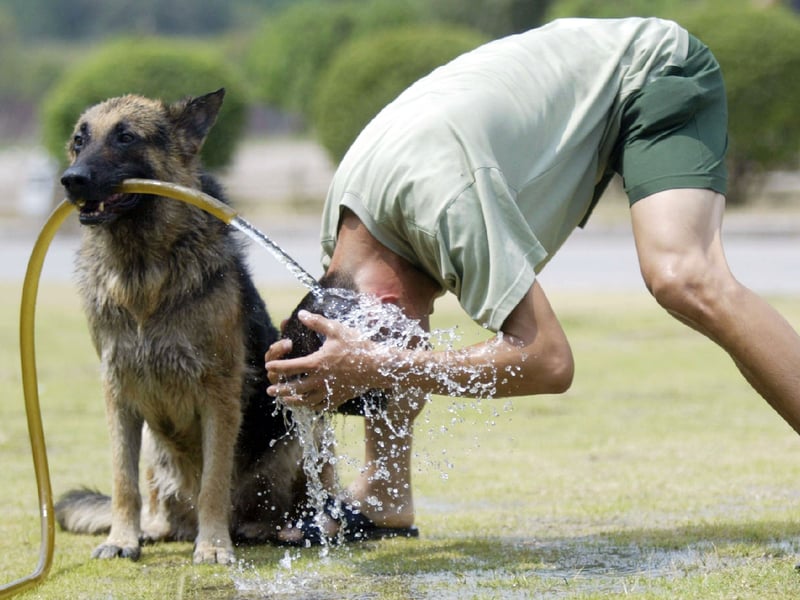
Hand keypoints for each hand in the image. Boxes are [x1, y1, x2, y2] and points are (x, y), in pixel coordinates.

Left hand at [265, 310, 383, 410]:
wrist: (378, 366)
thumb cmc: (358, 346)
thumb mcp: (337, 330)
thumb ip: (317, 322)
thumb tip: (300, 314)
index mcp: (317, 363)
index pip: (291, 367)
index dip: (278, 366)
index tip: (269, 366)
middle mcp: (320, 380)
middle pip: (294, 388)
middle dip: (280, 389)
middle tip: (270, 390)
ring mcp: (330, 391)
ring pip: (306, 401)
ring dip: (293, 400)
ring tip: (285, 400)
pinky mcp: (339, 398)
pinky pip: (322, 406)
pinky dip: (312, 406)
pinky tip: (308, 404)